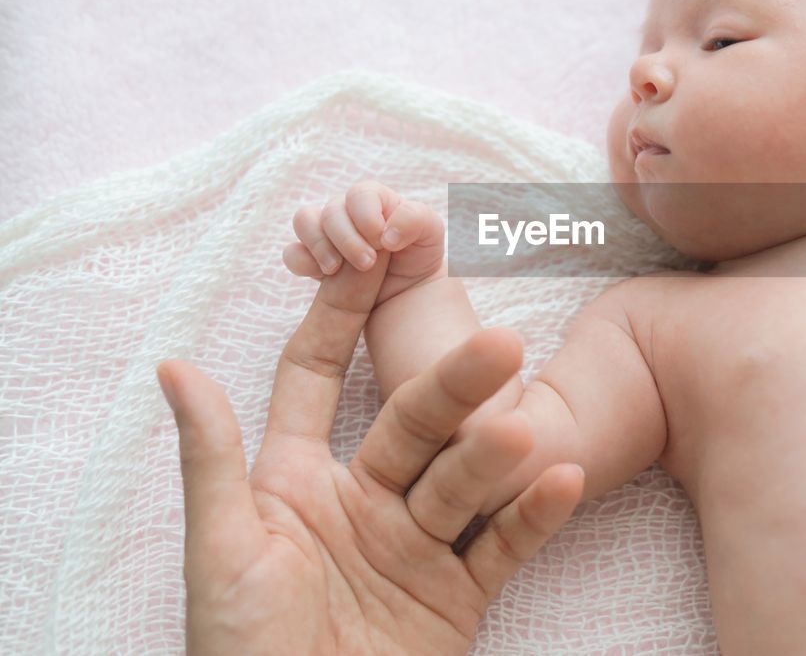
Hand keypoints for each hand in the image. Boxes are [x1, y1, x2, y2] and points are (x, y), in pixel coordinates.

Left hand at [158, 251, 583, 654]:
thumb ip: (213, 456)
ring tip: (525, 428)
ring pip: (462, 480)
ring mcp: (415, 545)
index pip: (318, 376)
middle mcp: (363, 499)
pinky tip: (562, 478)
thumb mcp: (221, 549)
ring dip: (495, 453)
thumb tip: (174, 364)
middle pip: (412, 423)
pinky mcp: (458, 595)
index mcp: (296, 479)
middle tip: (497, 341)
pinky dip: (534, 517)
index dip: (339, 316)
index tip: (370, 258)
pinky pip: (503, 547)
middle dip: (452, 384)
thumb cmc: (238, 651)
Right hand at [284, 180, 445, 306]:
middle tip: (368, 264)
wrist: (410, 290)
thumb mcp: (431, 232)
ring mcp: (328, 235)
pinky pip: (293, 253)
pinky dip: (303, 262)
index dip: (367, 217)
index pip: (360, 194)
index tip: (385, 243)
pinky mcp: (314, 260)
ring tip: (337, 270)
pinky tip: (324, 276)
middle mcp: (348, 212)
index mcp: (375, 200)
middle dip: (348, 239)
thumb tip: (386, 233)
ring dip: (320, 245)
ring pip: (304, 221)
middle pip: (331, 211)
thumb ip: (416, 219)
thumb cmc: (420, 254)